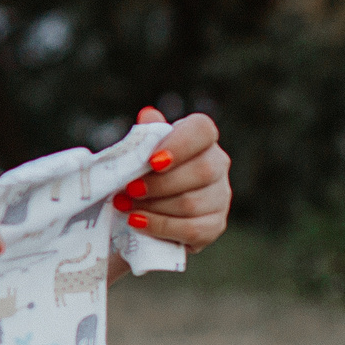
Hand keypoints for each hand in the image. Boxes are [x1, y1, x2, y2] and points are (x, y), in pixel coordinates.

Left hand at [114, 106, 231, 253]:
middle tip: (129, 189)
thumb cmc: (145, 174)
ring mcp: (220, 196)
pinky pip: (192, 229)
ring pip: (193, 203)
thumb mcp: (141, 153)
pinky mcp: (215, 225)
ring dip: (154, 206)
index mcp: (201, 139)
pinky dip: (160, 226)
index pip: (202, 130)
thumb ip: (146, 136)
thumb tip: (148, 115)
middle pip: (202, 170)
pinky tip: (136, 222)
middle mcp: (218, 164)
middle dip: (160, 183)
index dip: (180, 144)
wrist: (146, 212)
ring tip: (124, 206)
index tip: (152, 161)